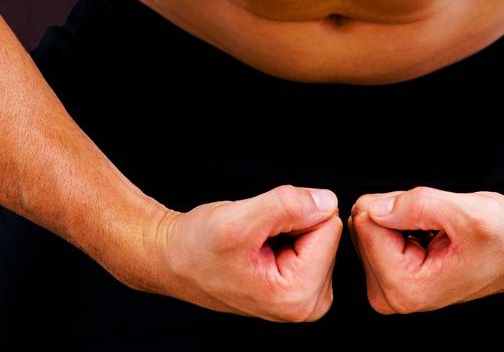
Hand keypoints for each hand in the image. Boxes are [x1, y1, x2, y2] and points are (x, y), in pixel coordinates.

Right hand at [154, 185, 341, 321]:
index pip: (328, 225)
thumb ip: (288, 206)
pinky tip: (262, 248)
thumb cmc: (198, 247)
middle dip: (292, 223)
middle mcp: (309, 303)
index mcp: (297, 295)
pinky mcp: (304, 284)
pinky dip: (287, 234)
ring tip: (256, 244)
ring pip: (320, 233)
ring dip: (287, 229)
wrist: (175, 260)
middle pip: (327, 231)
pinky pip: (312, 239)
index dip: (292, 215)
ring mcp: (308, 296)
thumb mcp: (238, 220)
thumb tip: (328, 201)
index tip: (260, 231)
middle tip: (256, 238)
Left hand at [348, 186, 503, 313]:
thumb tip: (373, 207)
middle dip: (399, 212)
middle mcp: (392, 296)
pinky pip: (377, 231)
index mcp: (407, 288)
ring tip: (437, 230)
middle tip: (437, 223)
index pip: (367, 224)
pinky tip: (430, 235)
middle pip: (363, 227)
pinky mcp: (391, 277)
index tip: (434, 218)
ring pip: (368, 226)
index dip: (400, 205)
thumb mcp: (467, 212)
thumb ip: (417, 205)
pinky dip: (403, 223)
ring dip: (402, 217)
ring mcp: (390, 289)